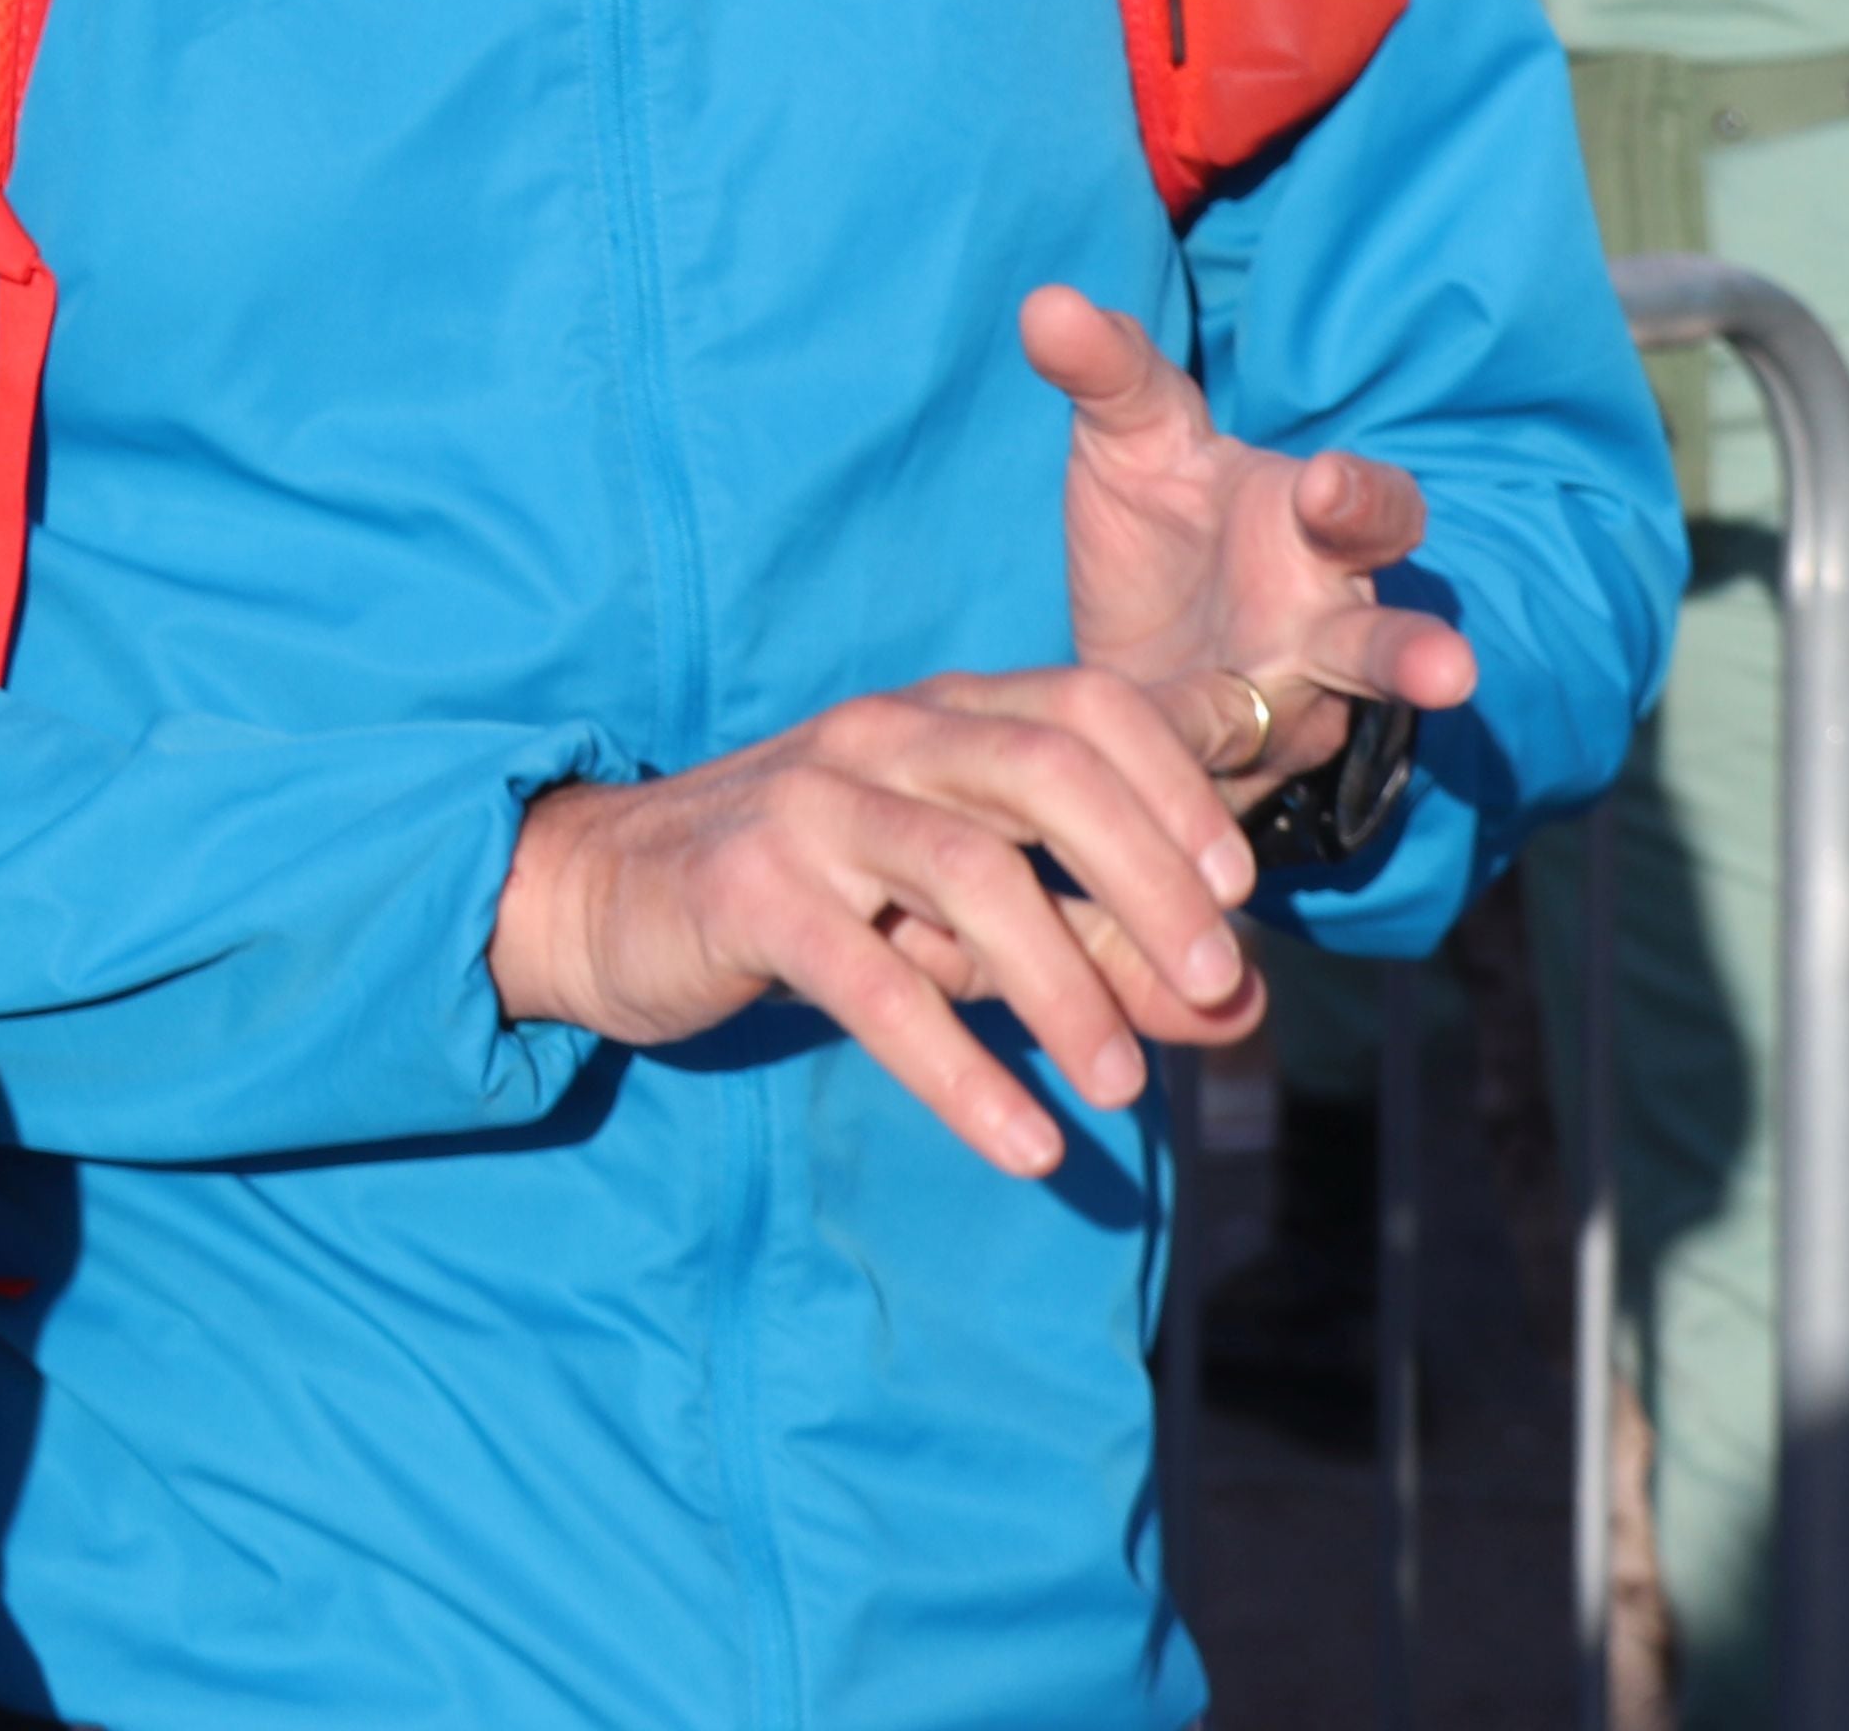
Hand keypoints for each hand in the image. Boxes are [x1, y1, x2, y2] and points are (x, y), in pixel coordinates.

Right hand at [490, 667, 1260, 1178]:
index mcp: (944, 716)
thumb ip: (1096, 945)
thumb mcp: (959, 915)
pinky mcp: (750, 890)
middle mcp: (884, 734)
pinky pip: (872, 983)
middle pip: (1047, 768)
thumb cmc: (809, 898)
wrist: (603, 896)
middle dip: (1149, 876)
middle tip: (1219, 980)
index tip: (1244, 892)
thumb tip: (1245, 1005)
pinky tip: (1022, 1144)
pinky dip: (959, 1070)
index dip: (1179, 786)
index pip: (1087, 705)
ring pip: (970, 871)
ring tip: (1123, 1090)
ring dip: (1066, 984)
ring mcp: (813, 803)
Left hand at [1041, 287, 1472, 784]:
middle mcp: (1326, 623)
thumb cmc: (1161, 519)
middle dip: (1410, 650)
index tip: (1324, 486)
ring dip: (1356, 738)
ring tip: (1424, 719)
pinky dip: (1182, 768)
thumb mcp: (1133, 437)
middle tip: (1445, 668)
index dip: (1358, 497)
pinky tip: (1148, 774)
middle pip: (1385, 638)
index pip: (1368, 508)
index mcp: (1316, 530)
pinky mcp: (1232, 771)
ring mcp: (1289, 705)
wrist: (1135, 647)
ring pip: (1329, 728)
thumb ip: (1107, 372)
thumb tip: (1045, 300)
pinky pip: (1212, 774)